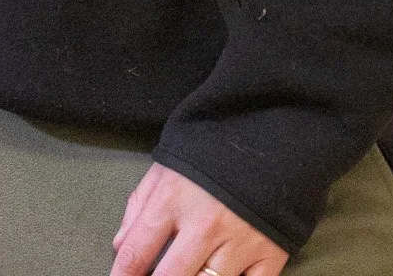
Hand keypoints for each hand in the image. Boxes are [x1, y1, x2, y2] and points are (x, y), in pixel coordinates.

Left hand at [110, 161, 289, 274]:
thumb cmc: (213, 149)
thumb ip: (140, 203)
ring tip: (187, 274)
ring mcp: (239, 243)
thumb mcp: (169, 163)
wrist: (272, 130)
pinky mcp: (269, 254)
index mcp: (174, 198)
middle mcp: (204, 225)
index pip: (137, 252)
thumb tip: (120, 245)